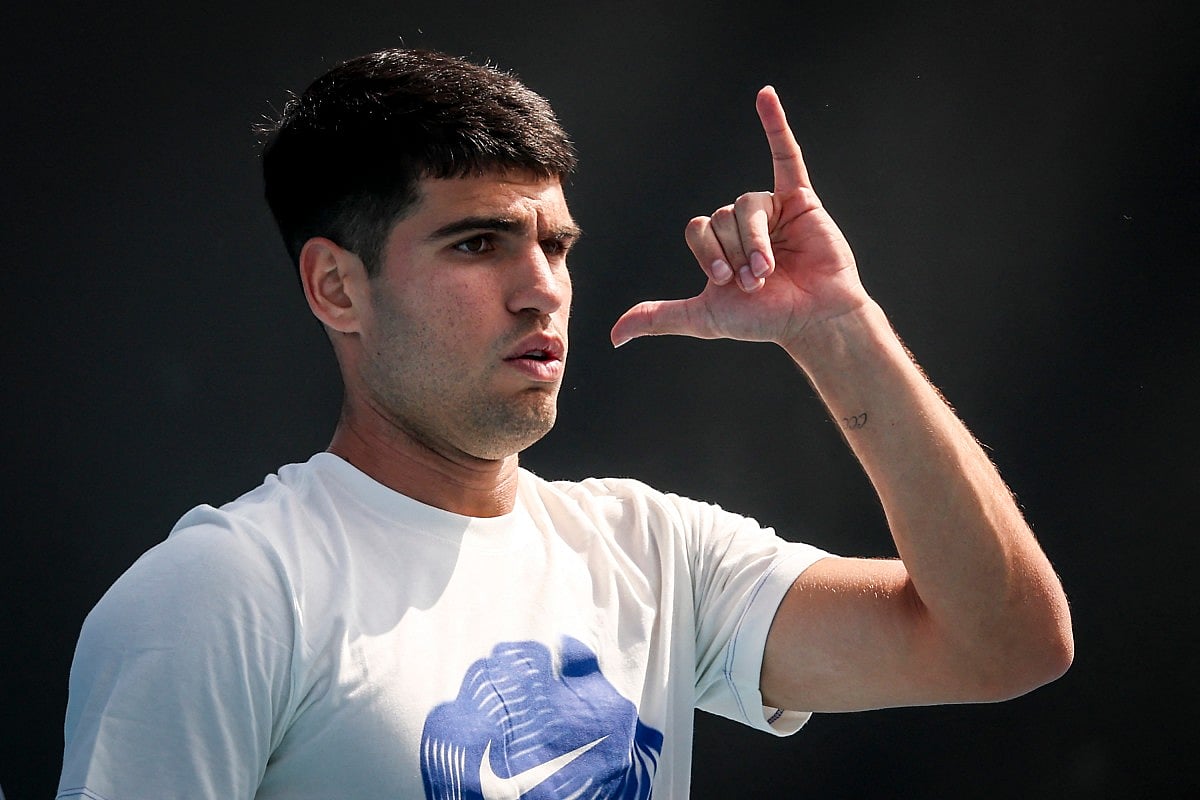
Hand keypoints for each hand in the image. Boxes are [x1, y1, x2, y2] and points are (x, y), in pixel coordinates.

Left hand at [610, 87, 867, 350]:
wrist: (812, 319)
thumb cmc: (762, 320)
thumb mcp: (702, 318)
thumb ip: (659, 317)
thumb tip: (614, 337)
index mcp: (717, 244)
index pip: (697, 229)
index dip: (707, 255)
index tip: (725, 283)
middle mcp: (740, 223)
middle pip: (720, 217)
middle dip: (735, 253)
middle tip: (757, 281)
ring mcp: (770, 209)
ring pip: (746, 206)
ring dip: (754, 241)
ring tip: (770, 269)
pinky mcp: (800, 200)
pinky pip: (785, 156)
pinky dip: (775, 124)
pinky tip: (765, 95)